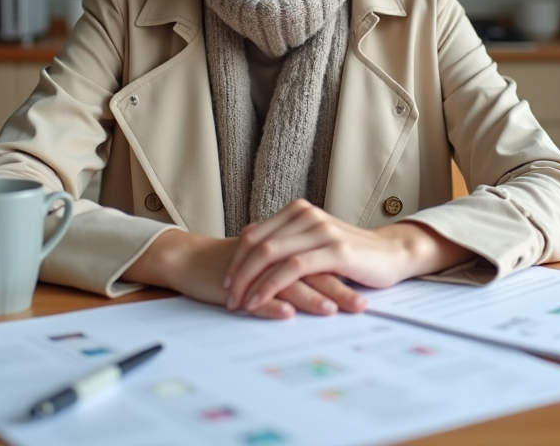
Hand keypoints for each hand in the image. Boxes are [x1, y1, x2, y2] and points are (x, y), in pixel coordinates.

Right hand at [122, 229, 362, 318]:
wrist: (192, 259)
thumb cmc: (234, 263)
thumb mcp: (269, 263)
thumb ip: (297, 268)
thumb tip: (330, 286)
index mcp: (284, 246)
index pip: (320, 261)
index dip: (344, 275)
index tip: (367, 291)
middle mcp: (272, 254)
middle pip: (311, 270)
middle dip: (337, 288)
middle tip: (360, 305)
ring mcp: (253, 267)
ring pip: (286, 280)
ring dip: (310, 297)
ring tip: (331, 310)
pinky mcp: (233, 281)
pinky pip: (255, 292)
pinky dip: (272, 302)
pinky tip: (287, 313)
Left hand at [224, 199, 473, 313]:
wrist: (392, 255)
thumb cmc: (352, 255)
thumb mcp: (315, 243)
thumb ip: (289, 243)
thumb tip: (250, 251)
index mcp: (299, 211)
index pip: (254, 233)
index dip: (236, 259)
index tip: (228, 282)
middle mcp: (307, 215)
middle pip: (257, 243)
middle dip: (238, 273)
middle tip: (228, 297)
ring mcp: (320, 230)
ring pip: (270, 254)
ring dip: (250, 282)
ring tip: (240, 304)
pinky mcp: (334, 250)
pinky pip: (292, 268)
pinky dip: (271, 286)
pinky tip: (261, 301)